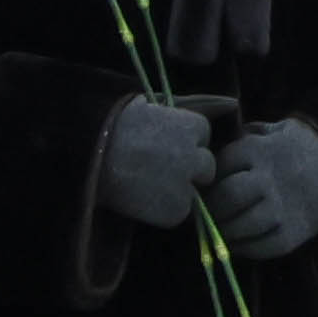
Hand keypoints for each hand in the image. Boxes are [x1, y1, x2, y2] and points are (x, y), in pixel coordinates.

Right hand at [92, 94, 221, 234]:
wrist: (83, 156)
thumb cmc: (116, 126)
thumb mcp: (157, 106)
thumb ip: (200, 104)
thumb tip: (233, 102)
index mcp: (194, 128)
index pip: (204, 139)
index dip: (182, 143)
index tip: (156, 143)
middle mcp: (196, 157)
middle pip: (206, 168)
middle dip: (186, 169)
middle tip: (151, 165)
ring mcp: (186, 185)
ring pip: (195, 192)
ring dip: (176, 189)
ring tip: (144, 180)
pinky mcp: (175, 210)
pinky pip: (178, 214)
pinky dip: (163, 210)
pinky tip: (140, 196)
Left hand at [206, 112, 317, 263]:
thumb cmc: (300, 148)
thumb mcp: (272, 131)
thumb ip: (243, 139)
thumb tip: (211, 158)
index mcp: (260, 150)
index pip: (219, 167)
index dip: (208, 180)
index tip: (204, 187)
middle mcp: (270, 178)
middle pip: (227, 197)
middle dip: (212, 207)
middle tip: (207, 212)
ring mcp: (283, 208)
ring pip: (240, 225)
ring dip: (224, 230)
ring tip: (221, 228)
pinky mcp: (294, 233)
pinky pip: (261, 247)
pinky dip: (245, 247)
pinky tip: (240, 241)